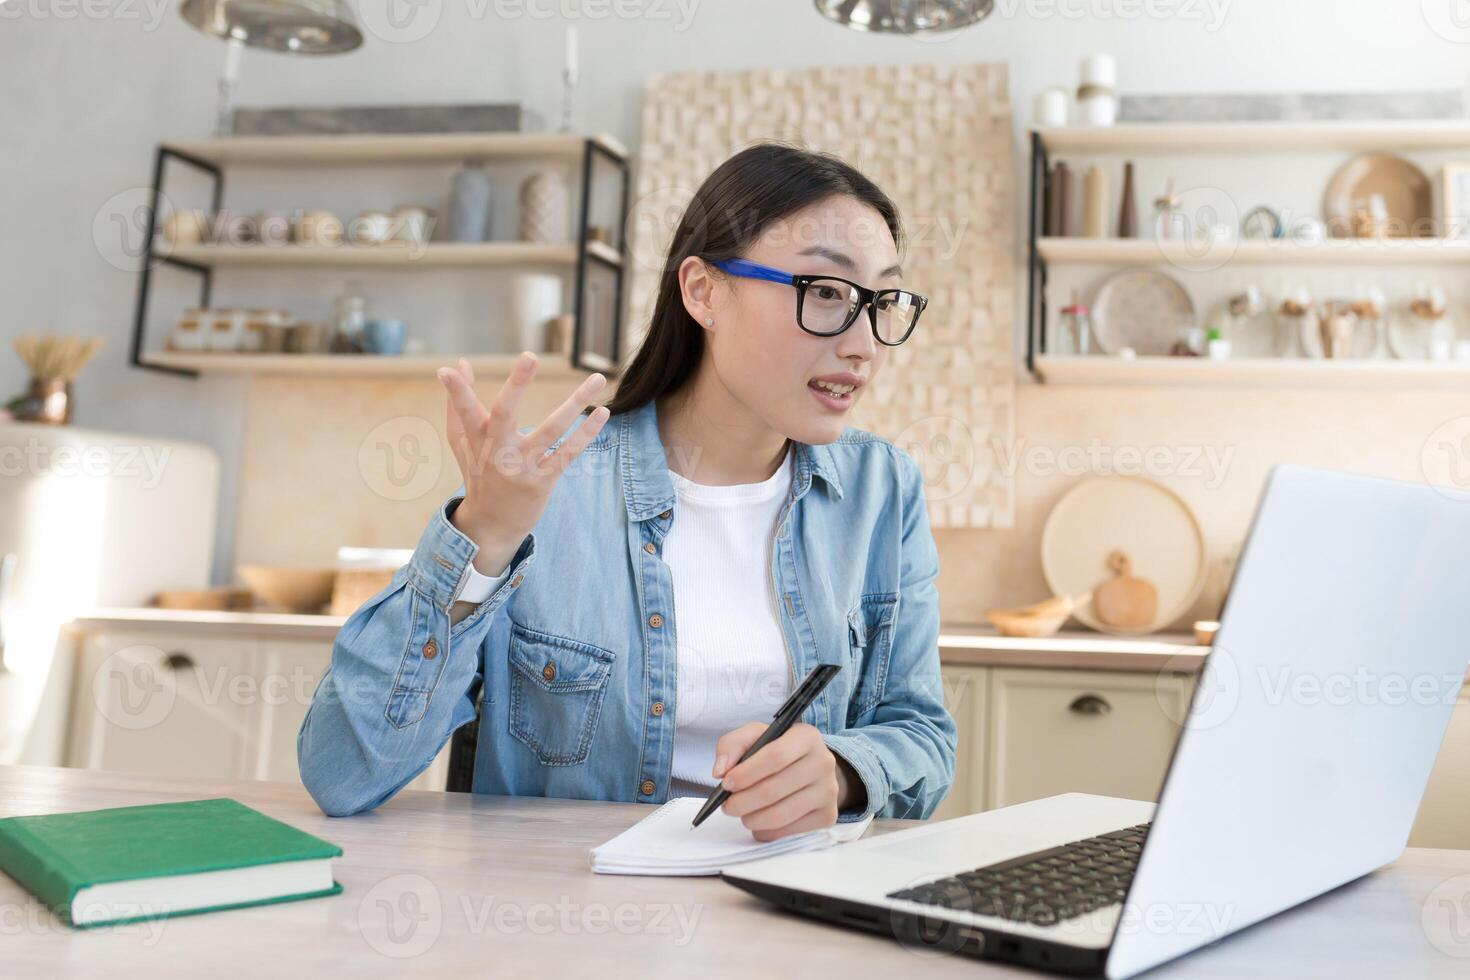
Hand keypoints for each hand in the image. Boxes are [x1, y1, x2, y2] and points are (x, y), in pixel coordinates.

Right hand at [437, 353, 609, 573]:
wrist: (492, 524)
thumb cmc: (478, 474)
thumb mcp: (463, 441)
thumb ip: (459, 403)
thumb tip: (461, 362)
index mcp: (476, 439)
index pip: (463, 412)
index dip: (456, 392)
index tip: (446, 371)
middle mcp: (496, 452)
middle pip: (504, 413)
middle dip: (516, 384)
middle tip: (530, 356)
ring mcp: (520, 467)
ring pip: (549, 430)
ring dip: (575, 403)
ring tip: (597, 378)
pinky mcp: (542, 482)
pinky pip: (567, 454)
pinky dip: (585, 434)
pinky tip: (602, 413)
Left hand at [713, 722, 860, 841]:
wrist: (811, 768)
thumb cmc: (778, 751)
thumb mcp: (755, 736)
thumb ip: (732, 746)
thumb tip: (720, 772)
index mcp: (806, 736)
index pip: (775, 756)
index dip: (746, 773)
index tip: (726, 783)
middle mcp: (824, 762)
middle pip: (774, 790)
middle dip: (742, 802)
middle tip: (727, 805)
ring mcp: (828, 792)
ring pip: (780, 815)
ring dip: (751, 819)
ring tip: (741, 814)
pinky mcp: (827, 816)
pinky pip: (788, 832)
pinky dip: (765, 832)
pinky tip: (758, 822)